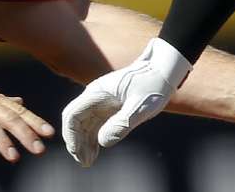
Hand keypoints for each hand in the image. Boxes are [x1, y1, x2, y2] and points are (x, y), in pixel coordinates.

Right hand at [61, 38, 191, 167]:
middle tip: (85, 163)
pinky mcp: (109, 107)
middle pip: (75, 121)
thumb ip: (122, 123)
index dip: (71, 135)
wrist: (163, 71)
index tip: (77, 153)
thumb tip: (102, 142)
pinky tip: (95, 152)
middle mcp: (95, 96)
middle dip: (76, 142)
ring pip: (84, 125)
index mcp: (97, 92)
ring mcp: (101, 102)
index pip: (73, 115)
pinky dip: (92, 138)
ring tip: (89, 162)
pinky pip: (94, 124)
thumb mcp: (141, 106)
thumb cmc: (153, 85)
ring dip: (83, 143)